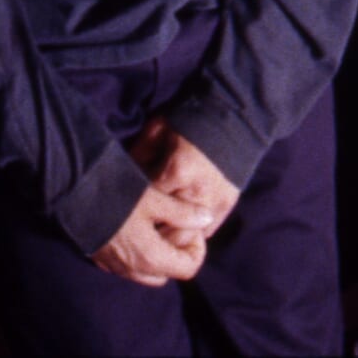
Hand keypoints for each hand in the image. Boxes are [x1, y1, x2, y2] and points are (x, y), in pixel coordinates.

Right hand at [90, 181, 212, 285]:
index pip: (188, 268)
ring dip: (158, 255)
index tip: (191, 225)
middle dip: (177, 253)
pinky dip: (139, 255)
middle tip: (175, 225)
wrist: (72, 192)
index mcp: (151, 257)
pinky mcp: (101, 260)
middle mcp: (134, 270)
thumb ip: (183, 212)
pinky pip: (128, 267)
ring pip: (148, 272)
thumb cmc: (117, 194)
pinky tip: (135, 229)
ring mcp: (115, 267)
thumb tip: (206, 218)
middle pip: (168, 272)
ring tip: (156, 226)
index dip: (197, 248)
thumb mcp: (155, 198)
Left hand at [128, 119, 240, 241]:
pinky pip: (205, 233)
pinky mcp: (227, 207)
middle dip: (152, 231)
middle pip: (167, 229)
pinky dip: (190, 234)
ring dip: (172, 237)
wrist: (232, 119)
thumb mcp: (159, 128)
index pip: (148, 203)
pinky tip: (178, 228)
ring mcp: (214, 203)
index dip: (136, 208)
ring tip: (157, 234)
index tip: (125, 209)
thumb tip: (125, 175)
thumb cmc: (190, 121)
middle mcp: (197, 192)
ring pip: (187, 238)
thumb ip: (140, 153)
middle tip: (138, 231)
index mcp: (177, 171)